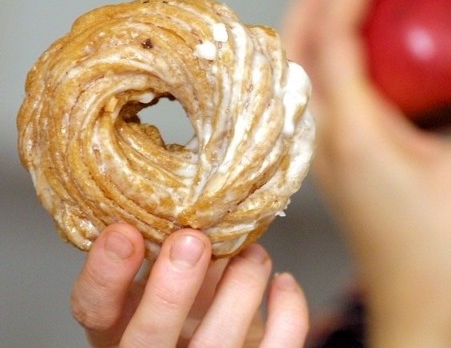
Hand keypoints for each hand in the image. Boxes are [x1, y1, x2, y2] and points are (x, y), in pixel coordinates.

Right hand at [70, 223, 307, 346]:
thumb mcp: (160, 275)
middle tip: (192, 239)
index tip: (124, 231)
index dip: (105, 273)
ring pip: (218, 342)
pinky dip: (289, 310)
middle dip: (170, 288)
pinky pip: (277, 347)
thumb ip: (161, 247)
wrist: (226, 338)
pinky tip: (283, 281)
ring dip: (241, 286)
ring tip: (252, 254)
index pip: (93, 310)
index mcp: (122, 325)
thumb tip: (185, 187)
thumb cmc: (189, 301)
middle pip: (150, 338)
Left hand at [283, 0, 450, 346]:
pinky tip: (364, 67)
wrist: (420, 313)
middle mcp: (325, 139)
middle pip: (296, 48)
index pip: (333, 36)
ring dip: (317, 31)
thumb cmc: (442, 260)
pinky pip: (314, 100)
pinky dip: (327, 65)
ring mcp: (323, 155)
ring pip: (299, 74)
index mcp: (353, 132)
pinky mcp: (334, 168)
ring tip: (357, 8)